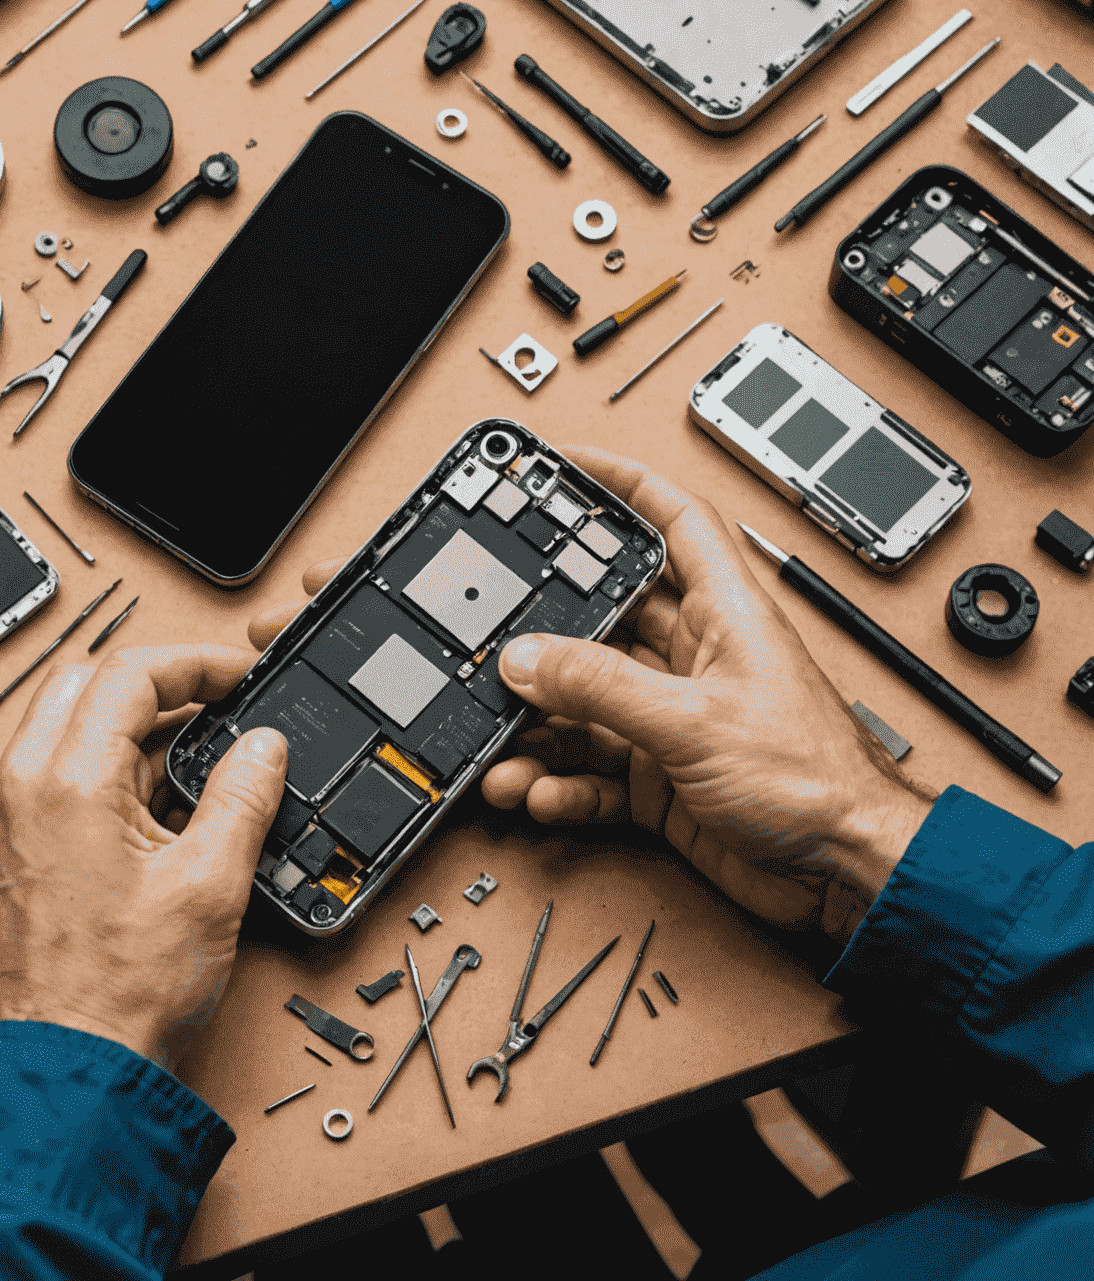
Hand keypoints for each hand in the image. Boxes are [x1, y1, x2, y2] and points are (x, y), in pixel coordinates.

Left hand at [0, 645, 286, 1071]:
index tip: (234, 676)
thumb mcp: (209, 885)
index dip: (195, 663)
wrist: (58, 1079)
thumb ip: (243, 797)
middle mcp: (11, 790)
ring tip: (185, 776)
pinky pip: (38, 781)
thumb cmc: (115, 1000)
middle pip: (83, 686)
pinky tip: (140, 818)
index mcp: (63, 781)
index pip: (130, 673)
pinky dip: (90, 775)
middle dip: (154, 687)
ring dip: (122, 733)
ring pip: (56, 731)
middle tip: (210, 709)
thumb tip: (262, 748)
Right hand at [483, 446, 934, 940]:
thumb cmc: (818, 783)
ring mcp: (676, 719)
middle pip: (606, 620)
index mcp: (722, 615)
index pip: (673, 521)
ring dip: (541, 728)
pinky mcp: (664, 777)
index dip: (623, 484)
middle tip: (492, 631)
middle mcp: (695, 659)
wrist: (848, 874)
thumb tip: (530, 658)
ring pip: (587, 706)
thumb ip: (603, 687)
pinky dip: (560, 782)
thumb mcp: (695, 721)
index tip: (569, 465)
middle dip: (547, 630)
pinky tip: (537, 790)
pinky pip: (592, 769)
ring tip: (501, 745)